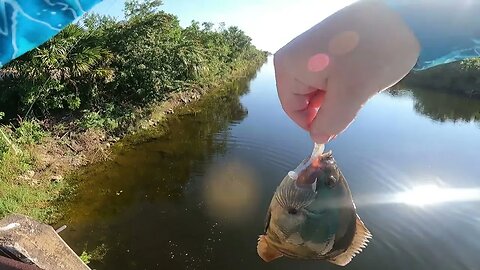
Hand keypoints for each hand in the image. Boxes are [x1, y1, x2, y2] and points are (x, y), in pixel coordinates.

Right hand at [274, 0, 419, 143]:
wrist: (403, 17)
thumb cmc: (372, 53)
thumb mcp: (350, 96)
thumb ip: (330, 123)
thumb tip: (317, 138)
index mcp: (288, 65)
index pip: (293, 110)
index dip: (314, 124)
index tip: (337, 128)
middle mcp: (293, 56)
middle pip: (305, 99)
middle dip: (328, 108)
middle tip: (353, 102)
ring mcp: (310, 50)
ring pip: (319, 90)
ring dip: (338, 97)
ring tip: (358, 84)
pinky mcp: (326, 48)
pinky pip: (328, 77)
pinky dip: (343, 84)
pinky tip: (359, 77)